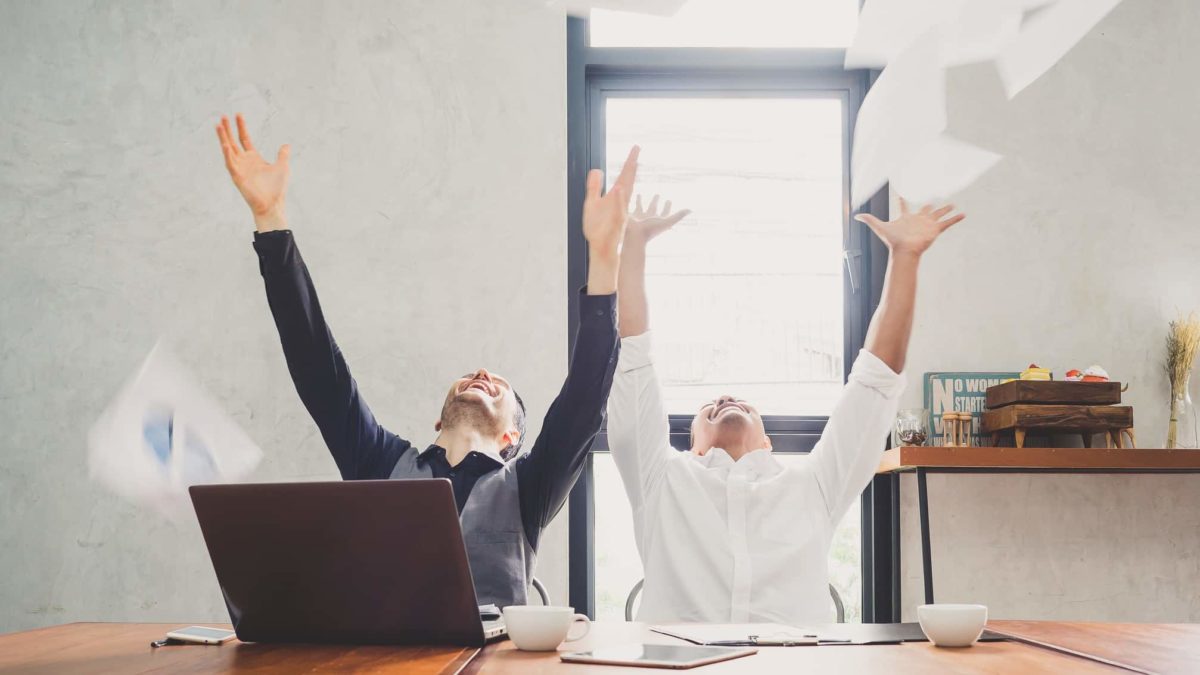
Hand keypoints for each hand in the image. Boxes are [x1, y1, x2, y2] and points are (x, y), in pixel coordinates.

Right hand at [216, 114, 290, 231]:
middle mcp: (244, 161)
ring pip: (228, 150)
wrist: (272, 204)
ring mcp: (239, 168)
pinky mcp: (237, 176)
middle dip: (228, 129)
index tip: (238, 114)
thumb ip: (282, 155)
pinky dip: (227, 154)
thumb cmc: (276, 188)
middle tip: (223, 116)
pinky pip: (230, 163)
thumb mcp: (282, 167)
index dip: (241, 127)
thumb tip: (286, 145)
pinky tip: (225, 144)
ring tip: (219, 126)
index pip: (245, 138)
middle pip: (233, 141)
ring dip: (223, 138)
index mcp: (254, 158)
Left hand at [582, 146, 638, 262]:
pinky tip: (618, 189)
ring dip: (627, 179)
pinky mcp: (616, 223)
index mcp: (615, 197)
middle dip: (631, 164)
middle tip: (637, 148)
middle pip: (627, 180)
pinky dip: (619, 200)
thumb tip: (597, 170)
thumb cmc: (598, 228)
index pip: (624, 176)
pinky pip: (619, 210)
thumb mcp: (591, 203)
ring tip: (632, 162)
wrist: (600, 246)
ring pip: (625, 193)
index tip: (635, 148)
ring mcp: (619, 212)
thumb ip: (594, 187)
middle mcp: (620, 202)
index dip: (629, 162)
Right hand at [626, 194, 689, 245]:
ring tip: (640, 194)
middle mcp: (648, 218)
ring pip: (641, 207)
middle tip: (657, 194)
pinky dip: (632, 201)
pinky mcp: (630, 215)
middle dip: (655, 201)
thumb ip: (678, 216)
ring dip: (641, 201)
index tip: (669, 200)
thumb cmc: (651, 230)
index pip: (664, 212)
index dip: (667, 207)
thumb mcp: (667, 222)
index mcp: (658, 220)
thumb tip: (691, 209)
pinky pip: (631, 206)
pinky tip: (630, 195)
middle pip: (653, 209)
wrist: (634, 236)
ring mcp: (639, 217)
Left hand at [855, 198, 964, 256]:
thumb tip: (855, 216)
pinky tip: (963, 215)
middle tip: (934, 200)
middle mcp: (917, 220)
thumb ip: (869, 220)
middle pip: (925, 209)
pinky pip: (947, 223)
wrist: (904, 251)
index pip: (903, 205)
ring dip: (945, 209)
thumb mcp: (880, 227)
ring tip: (952, 204)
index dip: (901, 199)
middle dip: (930, 205)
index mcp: (905, 217)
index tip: (899, 193)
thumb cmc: (892, 241)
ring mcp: (927, 224)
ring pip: (938, 214)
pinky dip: (955, 219)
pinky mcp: (935, 230)